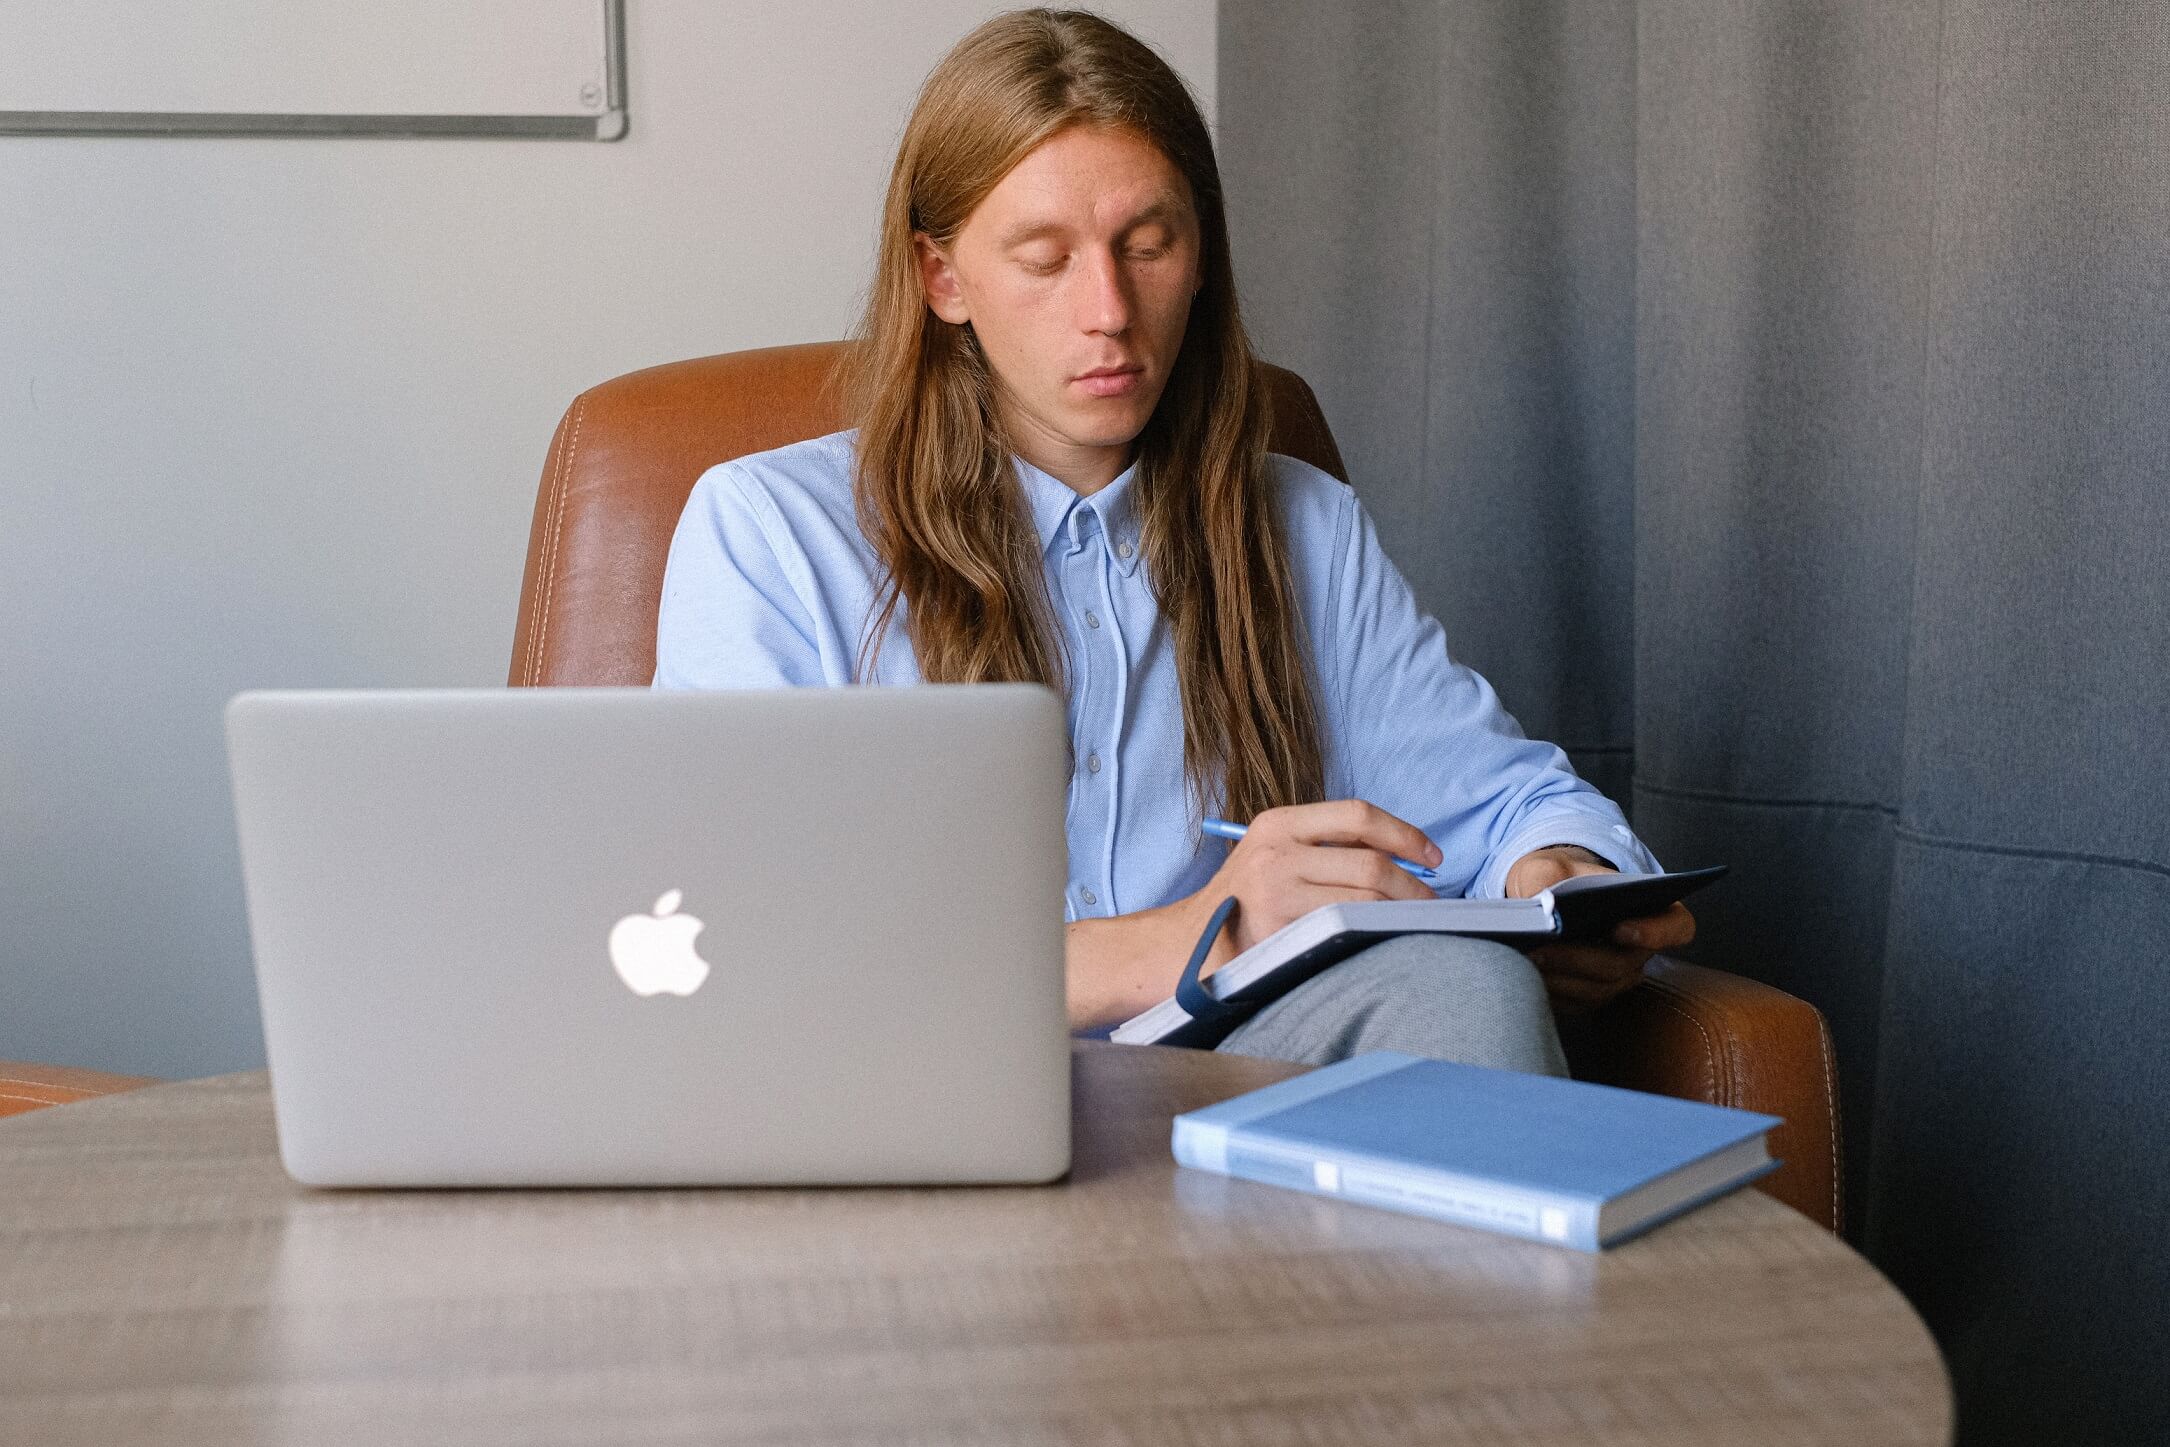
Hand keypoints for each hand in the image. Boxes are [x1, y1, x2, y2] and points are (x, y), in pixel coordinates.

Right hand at [1186, 799, 1441, 969]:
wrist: (1187, 944)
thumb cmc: (1243, 901)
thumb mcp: (1274, 855)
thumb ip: (1326, 847)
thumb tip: (1403, 856)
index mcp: (1278, 823)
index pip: (1358, 814)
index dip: (1404, 833)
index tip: (1432, 856)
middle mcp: (1275, 852)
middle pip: (1370, 861)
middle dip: (1412, 885)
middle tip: (1431, 902)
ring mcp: (1276, 892)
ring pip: (1365, 898)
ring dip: (1401, 911)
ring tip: (1414, 921)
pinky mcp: (1279, 931)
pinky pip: (1346, 928)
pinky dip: (1376, 931)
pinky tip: (1386, 937)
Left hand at [1507, 845, 1695, 1011]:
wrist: (1545, 896)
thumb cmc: (1558, 877)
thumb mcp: (1551, 864)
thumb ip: (1548, 875)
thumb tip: (1538, 903)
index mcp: (1652, 910)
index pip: (1675, 927)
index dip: (1654, 932)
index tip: (1620, 929)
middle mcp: (1640, 950)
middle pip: (1620, 965)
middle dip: (1577, 959)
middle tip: (1539, 950)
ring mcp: (1618, 977)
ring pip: (1596, 990)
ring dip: (1559, 979)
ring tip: (1525, 961)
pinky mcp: (1590, 995)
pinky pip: (1575, 1003)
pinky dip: (1550, 992)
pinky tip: (1524, 975)